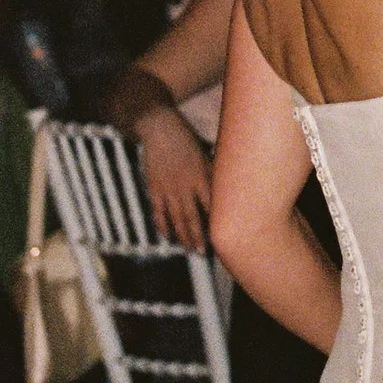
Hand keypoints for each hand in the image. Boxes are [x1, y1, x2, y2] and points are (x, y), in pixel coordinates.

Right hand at [135, 105, 213, 250]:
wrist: (159, 129)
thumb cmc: (186, 138)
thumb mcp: (206, 153)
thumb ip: (215, 172)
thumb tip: (228, 187)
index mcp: (202, 176)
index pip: (213, 206)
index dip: (217, 223)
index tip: (224, 236)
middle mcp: (185, 186)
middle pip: (194, 218)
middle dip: (199, 237)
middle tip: (204, 253)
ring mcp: (168, 189)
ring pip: (176, 219)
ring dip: (183, 236)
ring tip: (189, 249)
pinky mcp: (154, 188)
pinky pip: (158, 212)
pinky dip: (162, 225)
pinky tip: (167, 236)